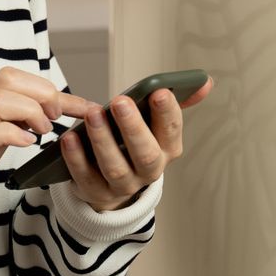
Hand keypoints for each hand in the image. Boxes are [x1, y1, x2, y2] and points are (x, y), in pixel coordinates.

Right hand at [0, 67, 92, 236]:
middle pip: (7, 77)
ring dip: (28, 111)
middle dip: (42, 93)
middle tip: (55, 120)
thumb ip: (11, 127)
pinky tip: (24, 145)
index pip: (17, 82)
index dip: (54, 91)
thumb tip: (45, 118)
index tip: (84, 108)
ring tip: (40, 133)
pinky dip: (8, 134)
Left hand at [61, 77, 214, 211]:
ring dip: (103, 140)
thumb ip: (175, 102)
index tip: (159, 91)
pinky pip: (86, 178)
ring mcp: (124, 186)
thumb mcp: (155, 126)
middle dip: (133, 127)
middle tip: (120, 101)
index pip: (172, 131)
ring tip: (92, 114)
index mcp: (168, 150)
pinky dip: (76, 159)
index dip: (167, 113)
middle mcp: (149, 171)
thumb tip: (205, 82)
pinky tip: (69, 138)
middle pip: (145, 154)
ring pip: (115, 168)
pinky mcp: (97, 193)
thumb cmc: (133, 144)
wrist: (112, 184)